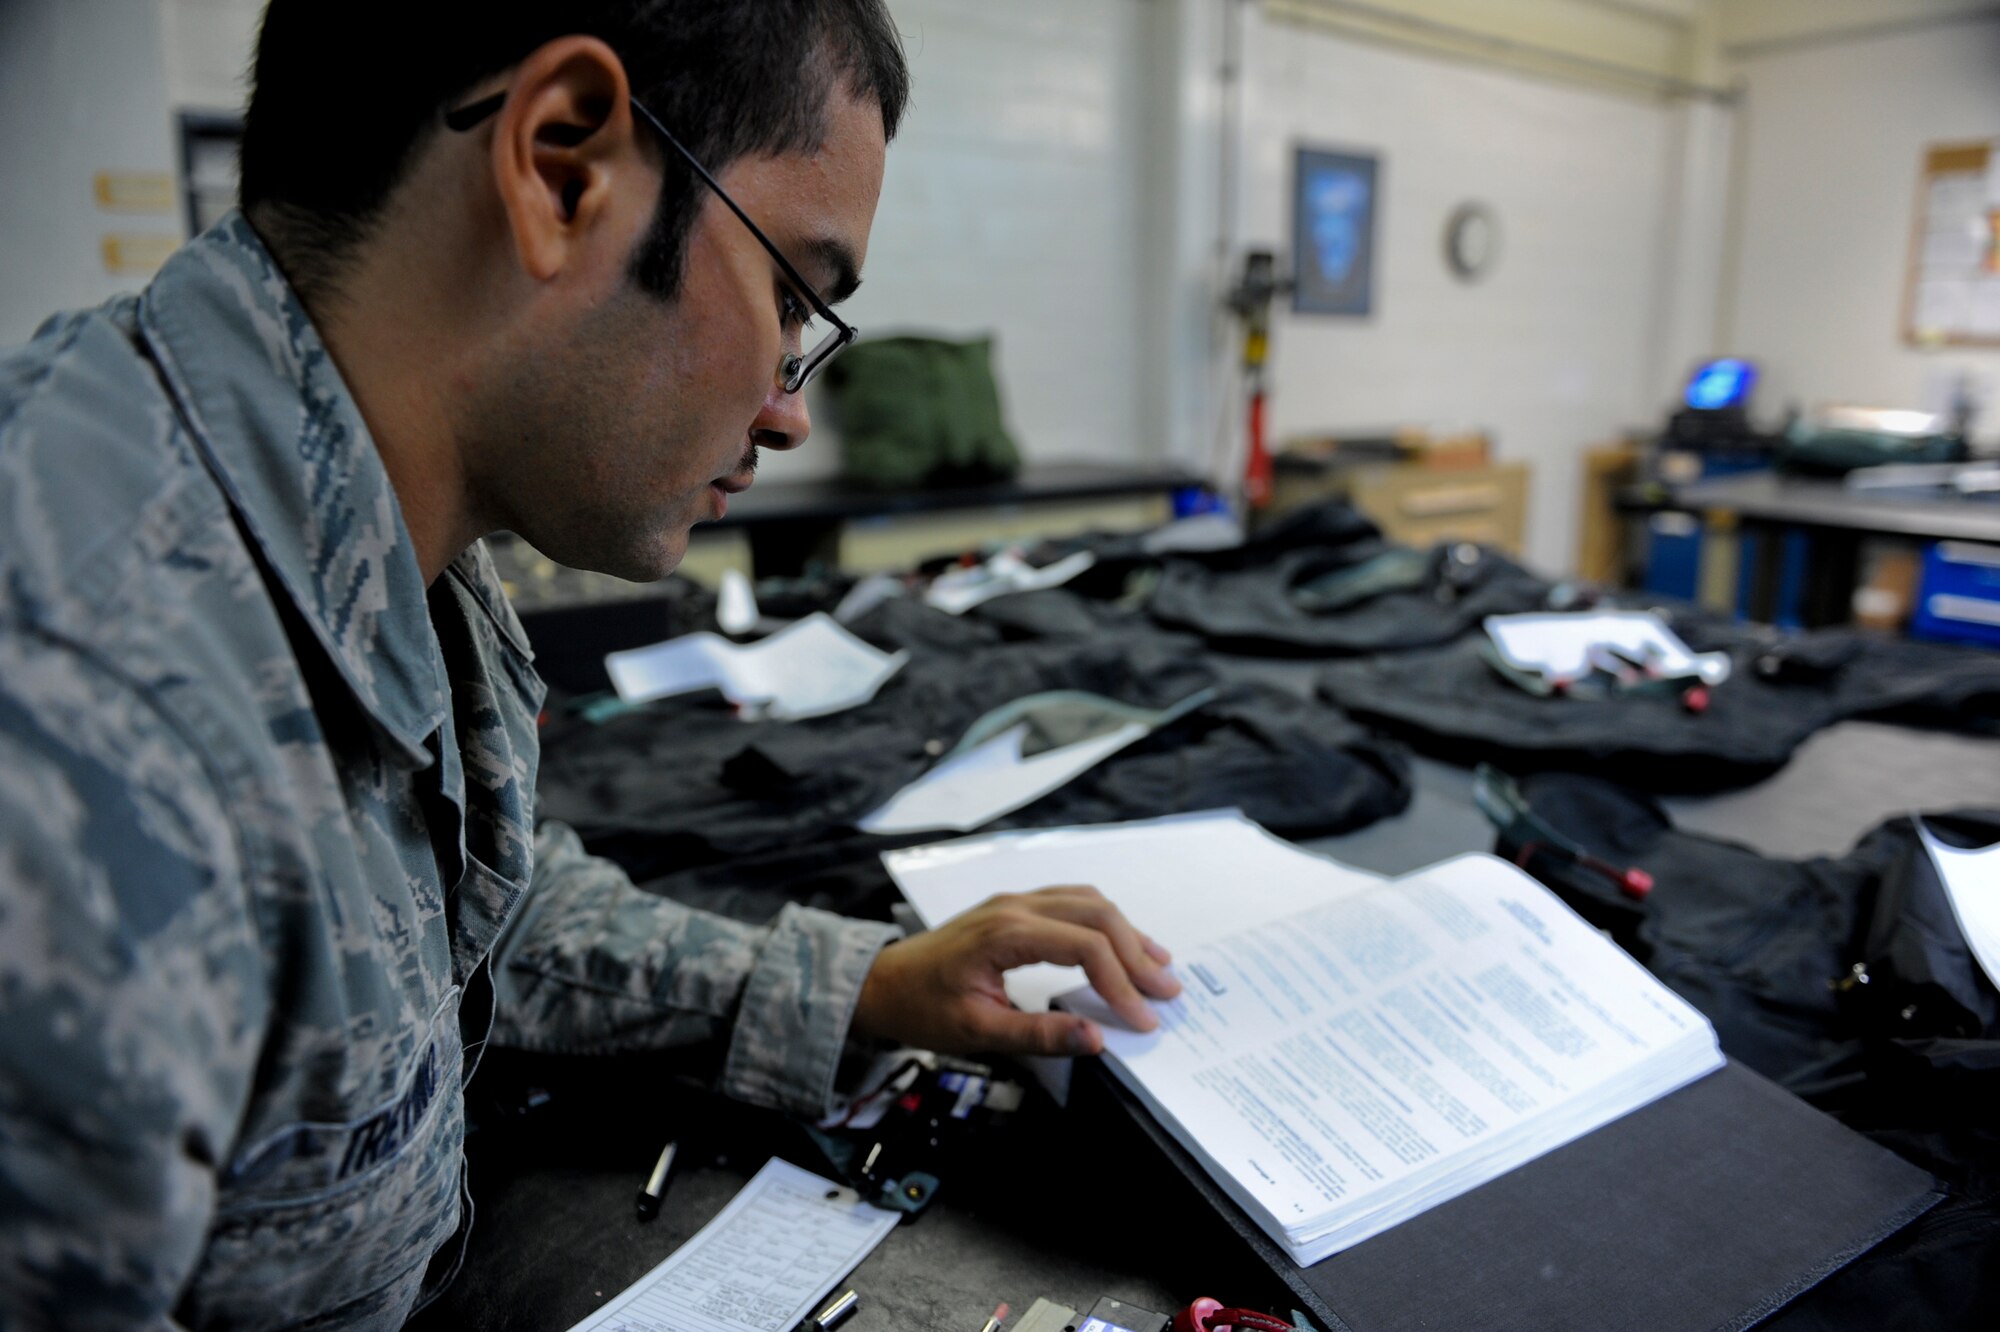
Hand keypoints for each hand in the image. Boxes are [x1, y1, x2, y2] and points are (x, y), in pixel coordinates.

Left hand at [850, 886, 1182, 1056]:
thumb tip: (1096, 1040)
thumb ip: (1038, 1036)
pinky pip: (1072, 902)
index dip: (1121, 984)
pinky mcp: (1015, 908)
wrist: (881, 984)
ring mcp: (1015, 901)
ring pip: (1088, 901)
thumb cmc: (922, 1008)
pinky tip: (1122, 946)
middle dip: (1137, 954)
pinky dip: (1104, 924)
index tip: (1143, 1020)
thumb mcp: (976, 1032)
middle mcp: (1015, 906)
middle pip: (1096, 915)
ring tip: (1158, 967)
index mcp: (1006, 933)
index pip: (1085, 947)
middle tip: (1167, 991)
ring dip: (1127, 933)